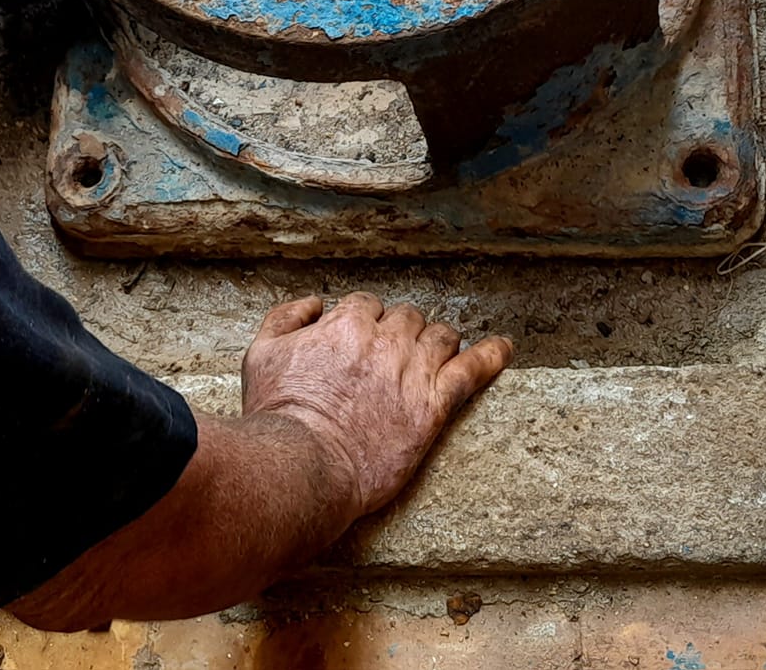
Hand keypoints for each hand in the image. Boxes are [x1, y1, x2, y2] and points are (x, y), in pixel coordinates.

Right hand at [239, 294, 512, 518]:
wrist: (304, 463)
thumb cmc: (278, 413)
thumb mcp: (261, 354)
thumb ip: (286, 318)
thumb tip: (313, 303)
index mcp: (346, 324)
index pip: (367, 306)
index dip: (365, 323)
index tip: (363, 342)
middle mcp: (385, 341)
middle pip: (407, 318)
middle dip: (402, 331)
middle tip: (395, 355)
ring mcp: (412, 373)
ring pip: (440, 336)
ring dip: (437, 341)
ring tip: (436, 354)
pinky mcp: (433, 408)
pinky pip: (472, 370)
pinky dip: (491, 355)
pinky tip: (504, 347)